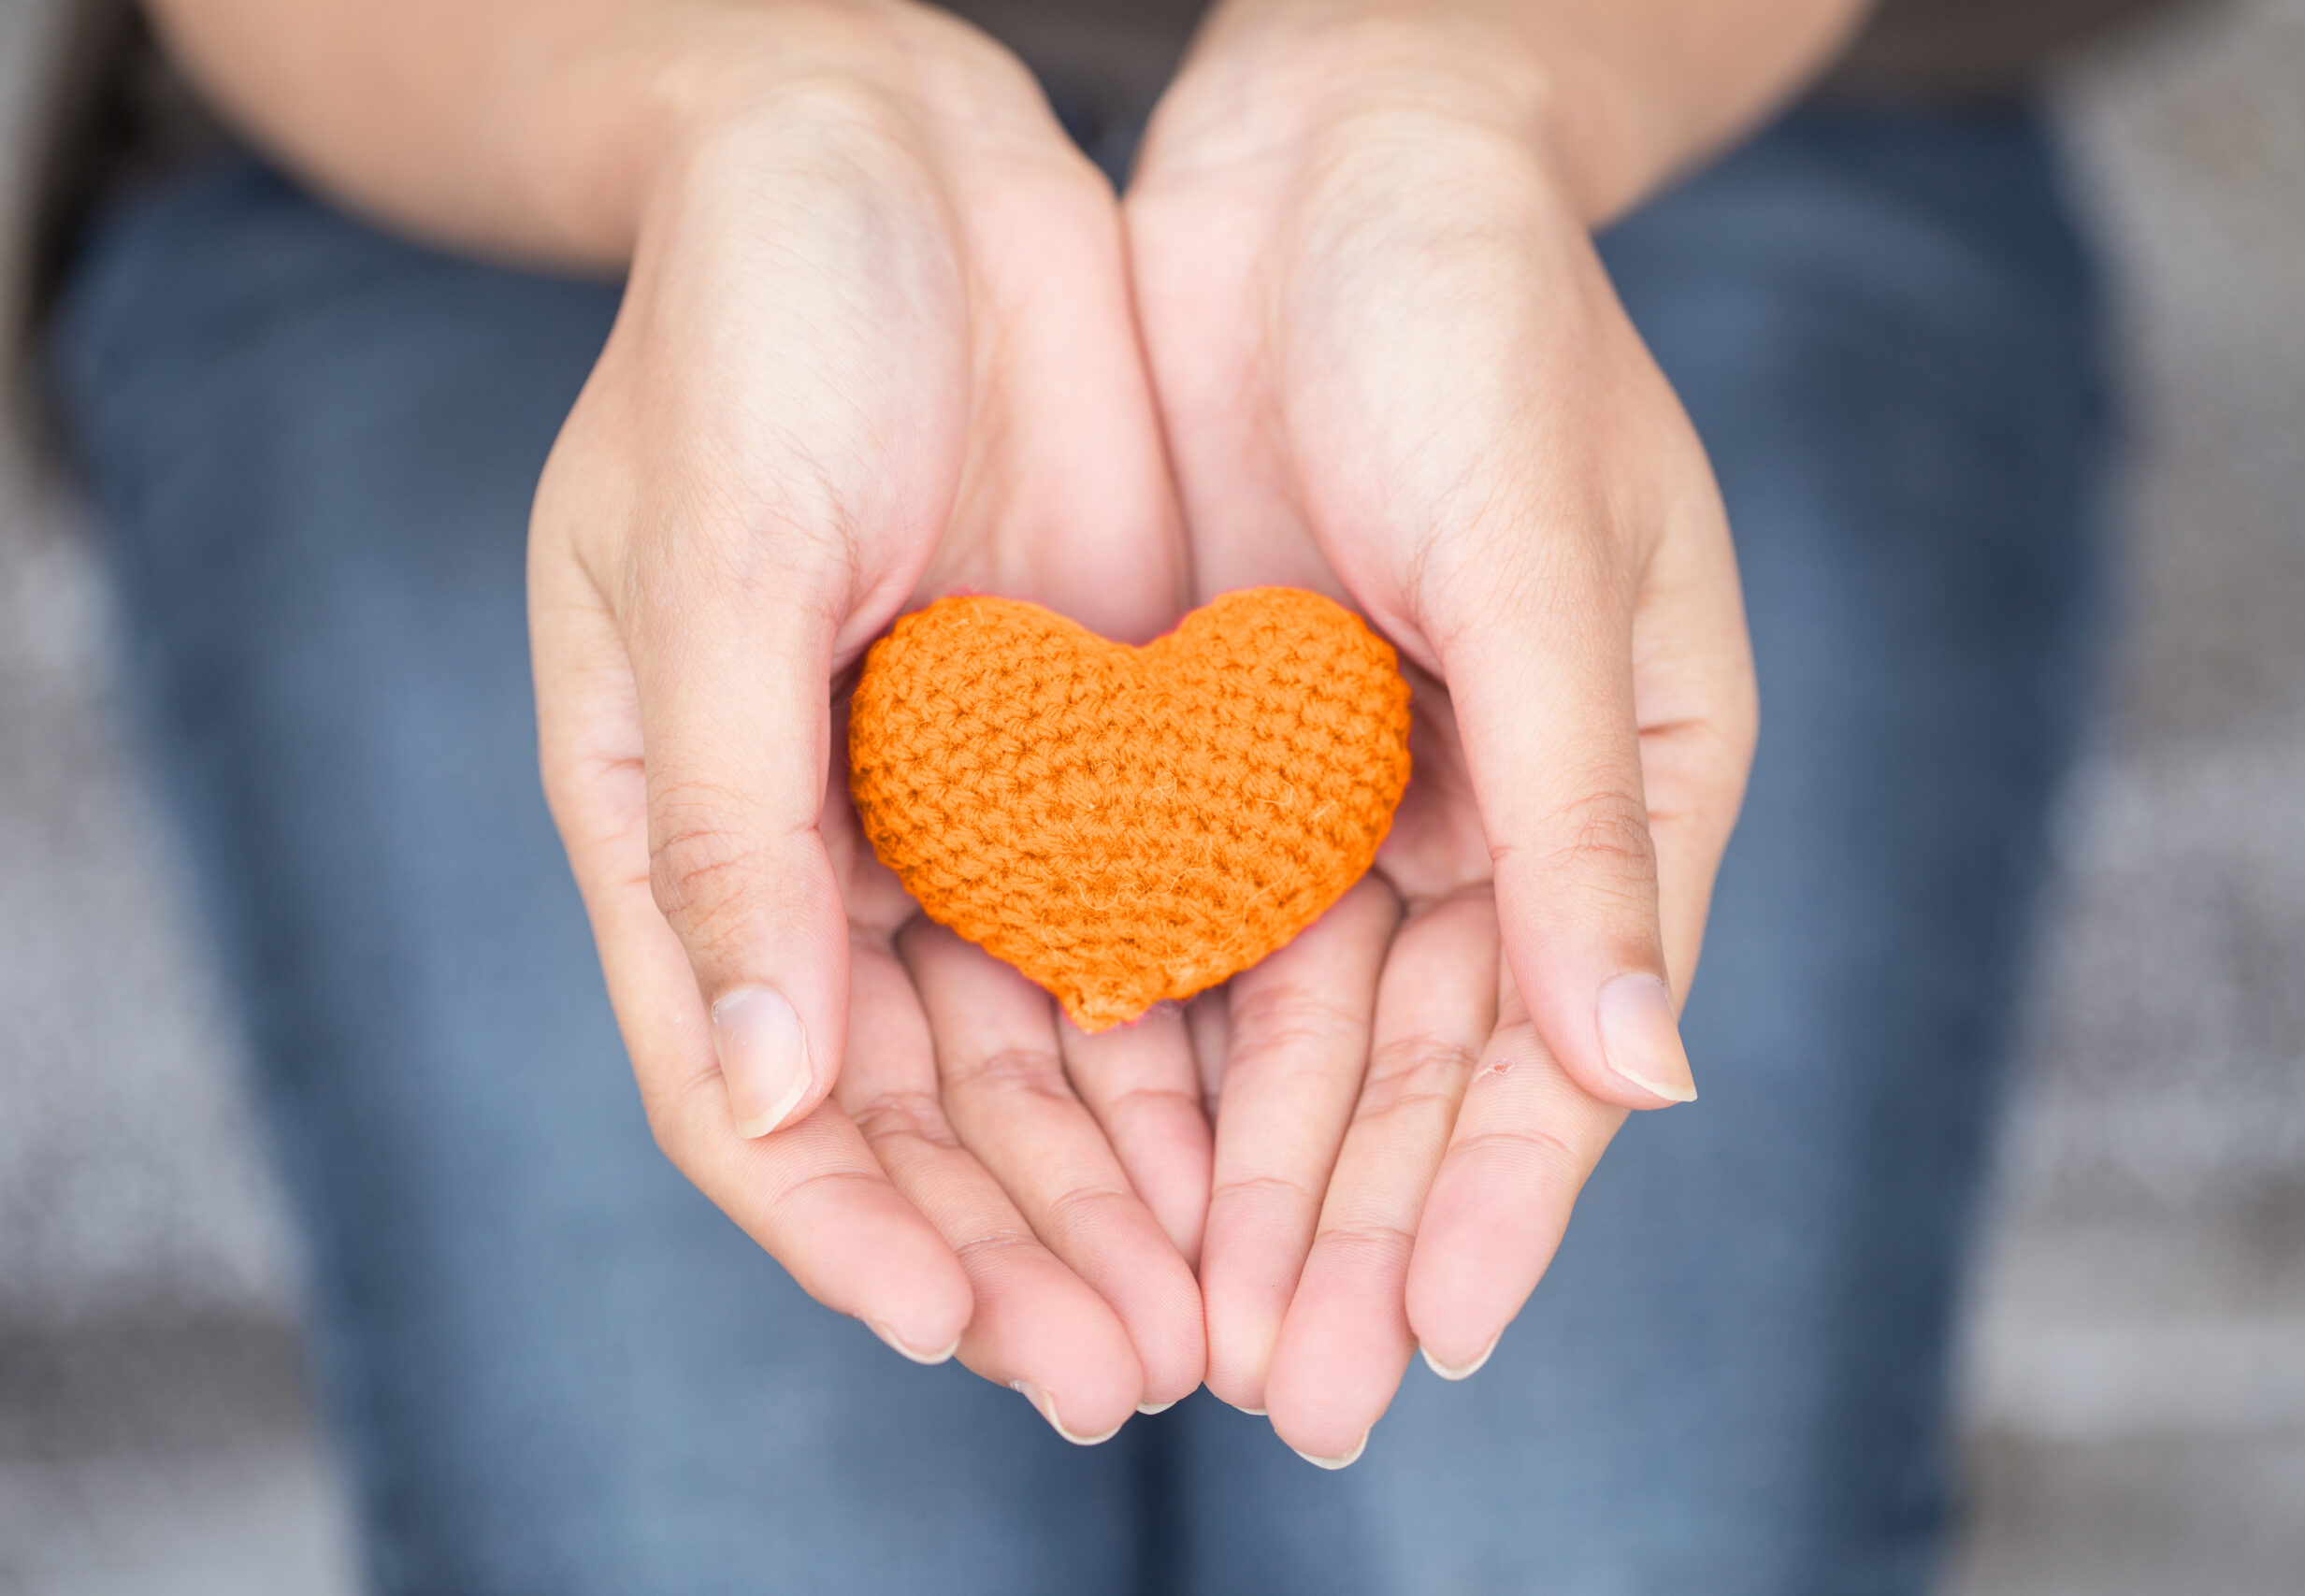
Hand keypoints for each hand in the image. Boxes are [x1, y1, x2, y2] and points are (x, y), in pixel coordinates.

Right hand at [528, 5, 1208, 1439]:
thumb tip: (770, 1095)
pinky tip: (1249, 1140)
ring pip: (1027, 1050)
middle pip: (906, 1106)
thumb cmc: (762, 322)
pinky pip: (1128, 929)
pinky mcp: (1073, 744)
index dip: (843, 1220)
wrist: (897, 147)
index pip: (744, 1085)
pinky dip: (1176, 1045)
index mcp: (673, 818)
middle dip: (1007, 1242)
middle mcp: (809, 841)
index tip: (952, 1325)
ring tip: (1204, 1308)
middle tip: (1124, 1366)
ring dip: (1106, 1183)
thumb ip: (727, 828)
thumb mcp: (717, 561)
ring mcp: (949, 799)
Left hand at [1126, 21, 1757, 1456]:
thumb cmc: (1479, 324)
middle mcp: (1497, 803)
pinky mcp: (1230, 737)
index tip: (1421, 1342)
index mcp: (1626, 773)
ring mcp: (1356, 779)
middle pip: (1421, 1062)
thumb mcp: (1547, 560)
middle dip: (1353, 1225)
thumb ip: (1587, 817)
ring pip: (1300, 1021)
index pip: (1563, 1034)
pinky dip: (1160, 1034)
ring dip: (1250, 1171)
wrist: (1329, 153)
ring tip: (1187, 1319)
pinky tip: (1105, 1144)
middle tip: (1282, 1389)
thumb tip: (1650, 1074)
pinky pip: (1193, 919)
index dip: (1497, 1197)